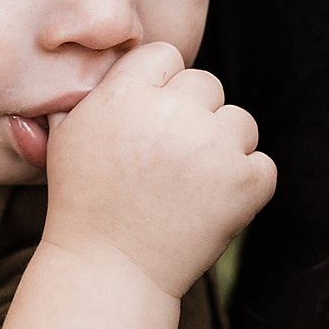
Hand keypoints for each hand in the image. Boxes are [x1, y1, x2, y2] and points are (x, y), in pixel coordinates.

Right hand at [43, 43, 275, 301]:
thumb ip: (90, 93)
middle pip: (207, 84)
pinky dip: (246, 186)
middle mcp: (173, 113)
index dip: (160, 88)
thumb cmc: (83, 206)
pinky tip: (212, 206)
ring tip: (191, 187)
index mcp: (127, 94)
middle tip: (169, 163)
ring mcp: (213, 147)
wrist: (109, 273)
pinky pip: (263, 165)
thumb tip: (108, 64)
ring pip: (240, 122)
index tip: (149, 124)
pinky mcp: (244, 182)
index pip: (166, 56)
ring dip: (223, 149)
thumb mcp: (66, 138)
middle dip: (193, 117)